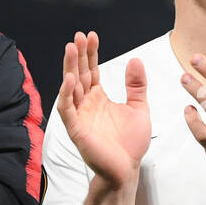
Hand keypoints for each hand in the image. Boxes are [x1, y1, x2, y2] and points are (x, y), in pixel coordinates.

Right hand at [58, 31, 149, 188]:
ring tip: (71, 48)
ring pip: (70, 88)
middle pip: (79, 74)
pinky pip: (68, 109)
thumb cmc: (130, 143)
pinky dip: (67, 94)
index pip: (91, 70)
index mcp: (98, 98)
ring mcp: (79, 116)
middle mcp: (86, 104)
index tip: (91, 36)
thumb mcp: (138, 108)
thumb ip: (136, 85)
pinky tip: (70, 79)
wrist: (127, 169)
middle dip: (78, 55)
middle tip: (78, 36)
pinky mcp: (76, 129)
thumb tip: (135, 60)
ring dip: (69, 68)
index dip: (91, 53)